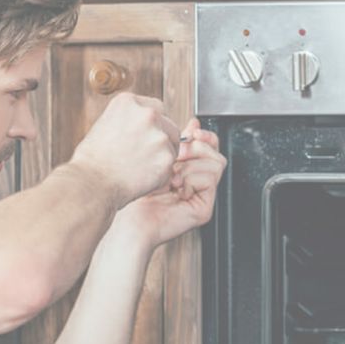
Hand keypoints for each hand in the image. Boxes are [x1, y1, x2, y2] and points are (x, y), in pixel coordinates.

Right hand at [69, 93, 180, 206]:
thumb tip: (141, 127)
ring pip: (171, 146)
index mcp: (129, 102)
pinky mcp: (166, 157)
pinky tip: (140, 179)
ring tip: (137, 169)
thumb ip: (128, 121)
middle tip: (143, 156)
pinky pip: (169, 167)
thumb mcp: (104, 125)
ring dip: (161, 157)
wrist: (91, 183)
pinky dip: (159, 175)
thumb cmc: (91, 160)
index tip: (145, 136)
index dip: (151, 124)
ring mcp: (159, 135)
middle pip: (168, 125)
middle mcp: (147, 114)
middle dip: (160, 140)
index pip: (155, 107)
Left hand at [113, 119, 225, 247]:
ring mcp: (203, 198)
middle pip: (216, 153)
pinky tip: (176, 188)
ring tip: (172, 177)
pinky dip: (191, 179)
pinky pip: (210, 180)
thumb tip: (194, 123)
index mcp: (189, 171)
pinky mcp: (203, 209)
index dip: (205, 136)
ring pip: (216, 165)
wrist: (128, 220)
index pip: (210, 147)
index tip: (193, 130)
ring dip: (190, 166)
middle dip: (196, 148)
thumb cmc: (135, 193)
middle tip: (176, 155)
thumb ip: (176, 142)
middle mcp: (199, 185)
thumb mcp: (157, 160)